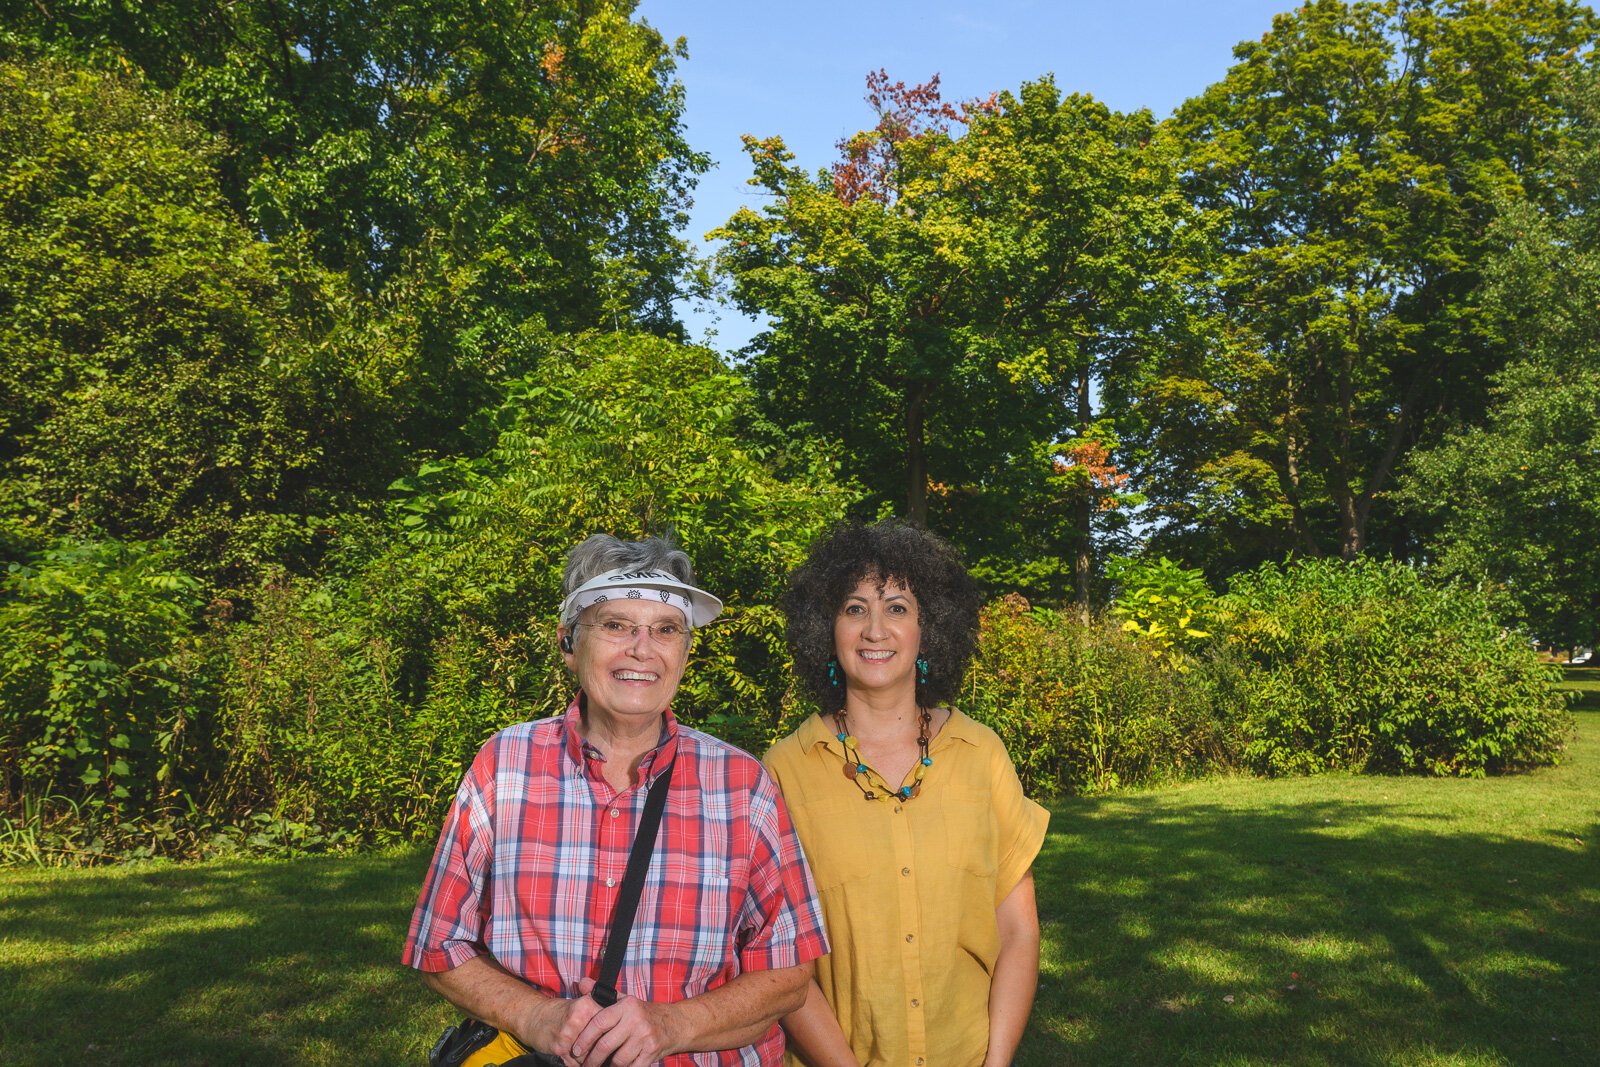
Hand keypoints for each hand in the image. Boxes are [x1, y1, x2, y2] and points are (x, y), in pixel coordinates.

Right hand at [515, 984, 604, 1066]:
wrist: (534, 1016)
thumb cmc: (561, 1013)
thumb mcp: (581, 1006)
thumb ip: (599, 1015)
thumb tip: (618, 1033)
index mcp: (588, 1005)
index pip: (609, 1026)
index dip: (610, 1036)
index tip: (611, 1040)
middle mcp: (579, 1017)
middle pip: (600, 1042)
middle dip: (599, 1049)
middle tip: (598, 1050)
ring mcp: (568, 1033)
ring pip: (589, 1054)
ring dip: (588, 1057)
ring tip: (583, 1052)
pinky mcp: (559, 1046)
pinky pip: (576, 1062)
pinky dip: (576, 1063)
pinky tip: (573, 1056)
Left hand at [570, 976, 684, 1066]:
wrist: (675, 1023)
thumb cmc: (644, 1013)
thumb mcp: (625, 1000)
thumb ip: (602, 993)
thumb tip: (581, 982)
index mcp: (626, 1006)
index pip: (599, 1022)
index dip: (585, 1038)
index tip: (576, 1049)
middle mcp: (636, 1020)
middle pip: (605, 1045)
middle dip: (592, 1059)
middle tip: (585, 1064)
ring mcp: (645, 1037)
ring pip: (618, 1060)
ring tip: (600, 1066)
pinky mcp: (652, 1052)